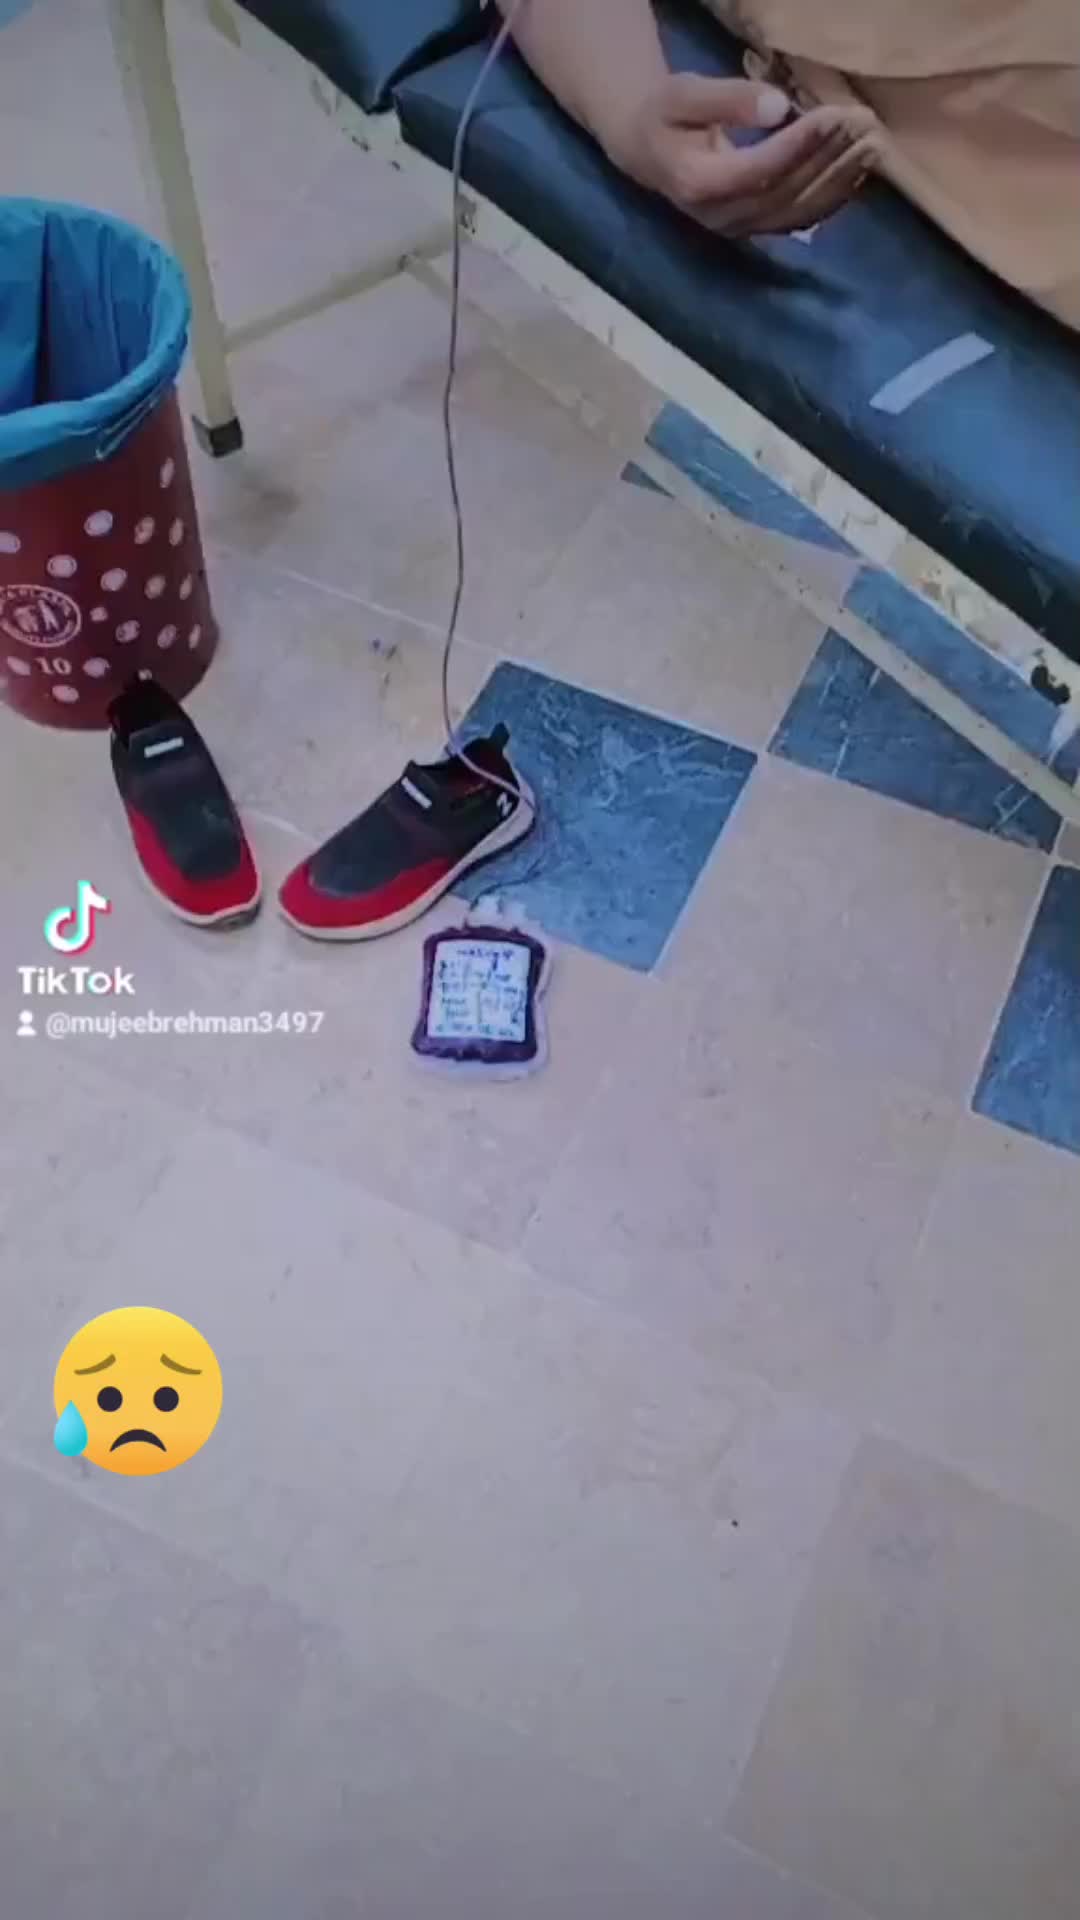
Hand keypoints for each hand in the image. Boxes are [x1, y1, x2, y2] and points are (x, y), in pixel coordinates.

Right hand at [607, 74, 879, 236]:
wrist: (649, 149)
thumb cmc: (665, 115)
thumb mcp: (683, 95)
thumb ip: (728, 100)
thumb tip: (779, 107)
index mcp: (696, 185)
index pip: (758, 171)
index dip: (798, 146)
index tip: (834, 115)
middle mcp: (720, 216)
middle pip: (784, 192)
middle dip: (828, 158)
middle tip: (865, 124)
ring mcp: (739, 228)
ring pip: (798, 210)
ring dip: (839, 179)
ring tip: (873, 145)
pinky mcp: (755, 227)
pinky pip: (800, 218)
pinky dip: (833, 196)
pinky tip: (858, 171)